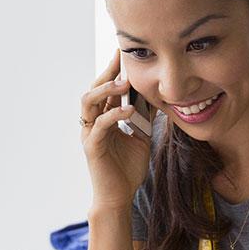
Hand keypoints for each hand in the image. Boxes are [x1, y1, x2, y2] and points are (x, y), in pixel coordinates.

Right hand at [79, 49, 152, 210]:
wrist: (119, 197)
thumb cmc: (127, 170)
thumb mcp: (141, 137)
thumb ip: (145, 119)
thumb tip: (159, 99)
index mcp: (104, 118)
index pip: (107, 89)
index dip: (114, 70)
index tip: (125, 53)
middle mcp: (93, 122)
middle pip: (94, 88)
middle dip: (107, 70)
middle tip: (121, 55)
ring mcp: (90, 133)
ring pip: (89, 102)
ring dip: (105, 89)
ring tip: (123, 82)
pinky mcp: (92, 146)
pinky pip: (101, 125)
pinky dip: (114, 115)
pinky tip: (130, 110)